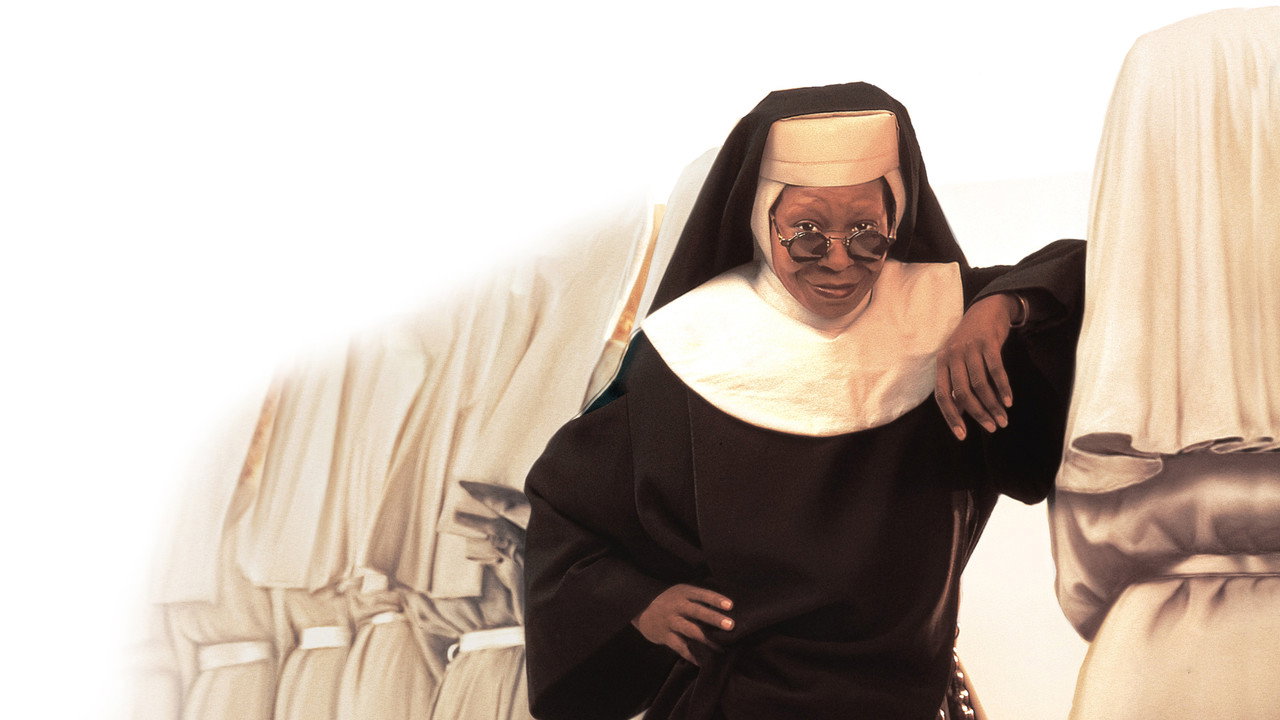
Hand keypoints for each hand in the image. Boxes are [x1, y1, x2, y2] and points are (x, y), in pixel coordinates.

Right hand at [631, 584, 733, 664]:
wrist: (642, 610)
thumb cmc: (671, 601)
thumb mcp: (682, 594)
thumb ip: (698, 600)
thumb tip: (725, 611)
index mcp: (684, 593)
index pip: (702, 594)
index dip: (716, 600)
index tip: (730, 606)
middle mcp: (677, 606)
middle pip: (697, 611)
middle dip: (714, 619)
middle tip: (731, 625)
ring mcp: (671, 621)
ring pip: (690, 630)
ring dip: (706, 639)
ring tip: (721, 648)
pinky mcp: (666, 636)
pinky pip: (680, 647)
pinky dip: (692, 655)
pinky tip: (703, 662)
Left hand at [935, 293, 1017, 439]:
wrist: (986, 309)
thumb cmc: (970, 342)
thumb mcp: (958, 360)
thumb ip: (958, 384)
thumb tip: (962, 413)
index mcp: (942, 363)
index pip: (942, 396)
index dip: (951, 417)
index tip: (962, 435)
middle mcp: (952, 356)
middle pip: (962, 392)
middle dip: (978, 414)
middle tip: (992, 428)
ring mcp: (970, 349)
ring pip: (980, 384)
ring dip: (992, 405)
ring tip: (1003, 419)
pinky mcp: (988, 343)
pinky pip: (996, 370)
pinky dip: (1003, 388)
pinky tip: (1009, 401)